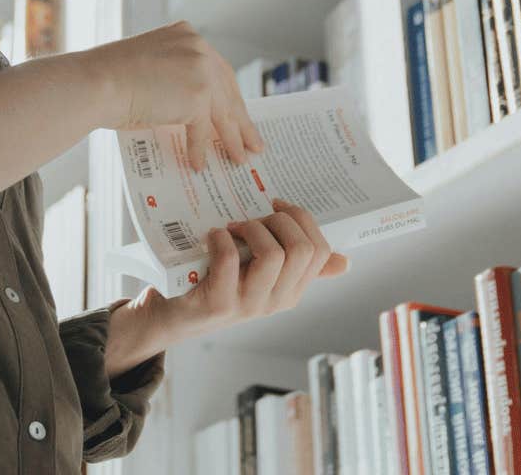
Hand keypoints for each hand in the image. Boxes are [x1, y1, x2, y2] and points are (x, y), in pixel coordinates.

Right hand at [79, 21, 264, 169]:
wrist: (95, 83)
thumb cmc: (109, 80)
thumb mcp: (150, 70)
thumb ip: (174, 82)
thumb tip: (194, 114)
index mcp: (187, 35)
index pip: (217, 70)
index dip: (229, 96)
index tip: (238, 114)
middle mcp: (198, 47)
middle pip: (227, 90)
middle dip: (240, 120)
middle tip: (252, 141)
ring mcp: (200, 69)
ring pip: (222, 111)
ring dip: (232, 139)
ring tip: (238, 159)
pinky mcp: (197, 95)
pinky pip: (204, 128)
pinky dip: (200, 149)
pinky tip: (198, 164)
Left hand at [103, 201, 351, 375]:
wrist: (175, 313)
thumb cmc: (219, 283)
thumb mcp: (263, 275)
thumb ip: (299, 265)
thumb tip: (345, 262)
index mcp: (293, 290)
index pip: (320, 251)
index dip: (302, 219)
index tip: (277, 206)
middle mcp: (277, 300)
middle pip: (302, 250)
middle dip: (279, 221)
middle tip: (253, 220)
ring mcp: (249, 305)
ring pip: (273, 254)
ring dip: (251, 228)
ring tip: (233, 229)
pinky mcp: (219, 303)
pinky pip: (230, 258)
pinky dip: (221, 238)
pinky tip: (212, 236)